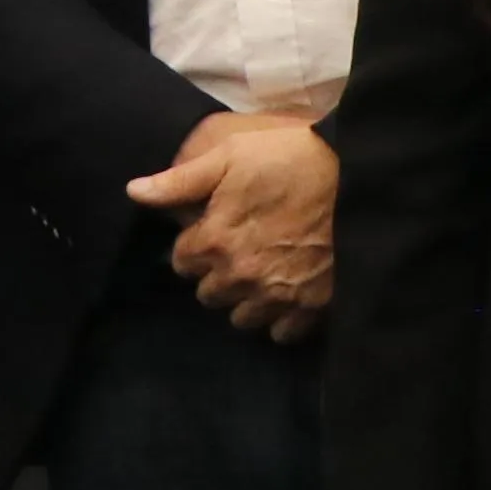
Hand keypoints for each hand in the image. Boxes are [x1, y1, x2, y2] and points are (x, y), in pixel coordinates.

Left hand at [127, 110, 337, 338]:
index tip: (214, 230)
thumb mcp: (229, 156)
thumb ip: (179, 181)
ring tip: (263, 273)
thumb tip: (132, 192)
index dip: (195, 244)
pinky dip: (281, 319)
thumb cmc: (289, 159)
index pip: (182, 262)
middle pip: (209, 294)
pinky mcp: (311, 307)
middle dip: (218, 274)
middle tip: (242, 249)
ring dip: (246, 300)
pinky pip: (281, 334)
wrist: (357, 177)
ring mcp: (277, 296)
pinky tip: (288, 293)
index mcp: (215, 241)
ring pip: (242, 318)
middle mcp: (240, 276)